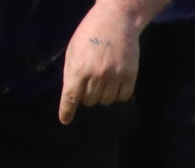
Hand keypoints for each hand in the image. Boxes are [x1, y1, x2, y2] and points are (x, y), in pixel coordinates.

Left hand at [58, 0, 144, 124]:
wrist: (117, 19)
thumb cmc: (90, 33)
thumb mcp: (73, 50)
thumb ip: (71, 73)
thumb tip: (72, 96)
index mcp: (79, 67)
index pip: (71, 96)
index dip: (67, 111)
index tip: (65, 120)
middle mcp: (96, 74)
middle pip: (89, 101)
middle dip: (87, 96)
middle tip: (90, 82)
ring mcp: (115, 76)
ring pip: (106, 101)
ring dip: (103, 95)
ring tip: (103, 79)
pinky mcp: (130, 76)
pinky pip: (122, 97)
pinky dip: (117, 94)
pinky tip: (115, 81)